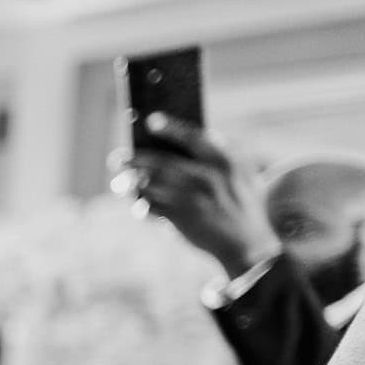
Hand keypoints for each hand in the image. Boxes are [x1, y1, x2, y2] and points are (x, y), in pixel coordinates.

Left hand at [114, 116, 281, 277]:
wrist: (248, 245)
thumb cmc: (244, 205)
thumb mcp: (244, 174)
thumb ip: (224, 154)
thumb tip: (200, 135)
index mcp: (225, 161)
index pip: (193, 137)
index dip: (171, 127)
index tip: (151, 120)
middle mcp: (207, 177)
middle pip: (162, 162)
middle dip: (136, 159)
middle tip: (117, 158)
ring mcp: (192, 198)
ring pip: (151, 184)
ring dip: (132, 183)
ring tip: (120, 182)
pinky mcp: (181, 218)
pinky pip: (152, 207)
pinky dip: (142, 205)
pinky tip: (137, 203)